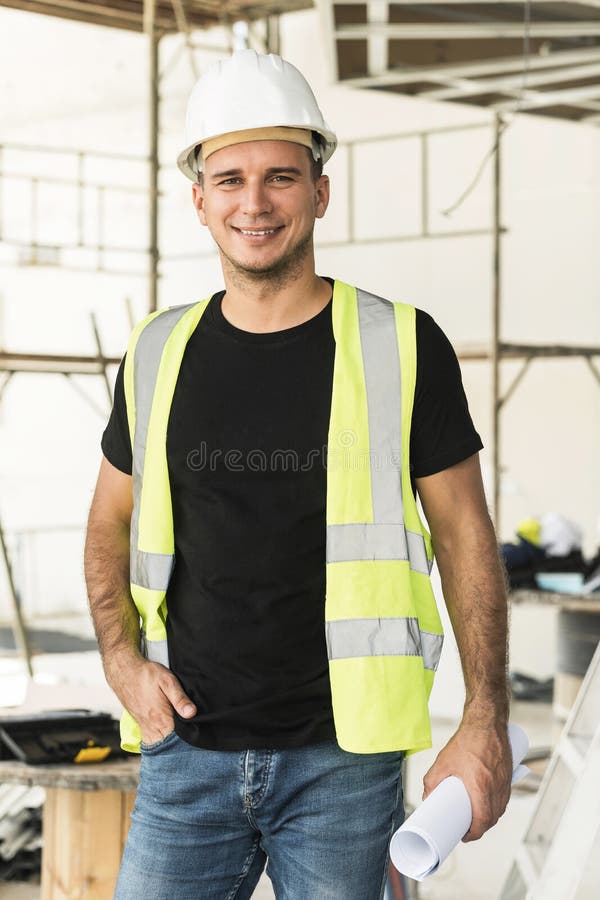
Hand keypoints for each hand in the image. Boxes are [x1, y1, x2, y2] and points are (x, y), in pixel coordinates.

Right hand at [105, 651, 196, 744]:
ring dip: (171, 745)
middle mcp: (152, 727)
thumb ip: (180, 698)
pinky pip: (151, 741)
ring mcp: (145, 728)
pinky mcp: (141, 726)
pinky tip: (169, 736)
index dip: (190, 742)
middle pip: (169, 746)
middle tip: (193, 742)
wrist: (124, 672)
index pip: (178, 741)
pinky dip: (160, 742)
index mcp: (161, 719)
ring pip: (159, 746)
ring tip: (183, 740)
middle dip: (182, 746)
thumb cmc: (146, 675)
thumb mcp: (167, 681)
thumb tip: (192, 713)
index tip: (198, 740)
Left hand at [422, 718, 511, 841]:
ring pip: (500, 810)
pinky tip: (488, 804)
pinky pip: (505, 798)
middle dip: (480, 828)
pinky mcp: (509, 776)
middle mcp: (496, 788)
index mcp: (480, 787)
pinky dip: (497, 806)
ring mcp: (505, 782)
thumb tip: (427, 797)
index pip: (482, 821)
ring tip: (475, 818)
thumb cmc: (467, 740)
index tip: (465, 835)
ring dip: (489, 818)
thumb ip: (432, 781)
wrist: (487, 723)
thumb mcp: (443, 762)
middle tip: (467, 829)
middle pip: (492, 819)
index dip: (473, 833)